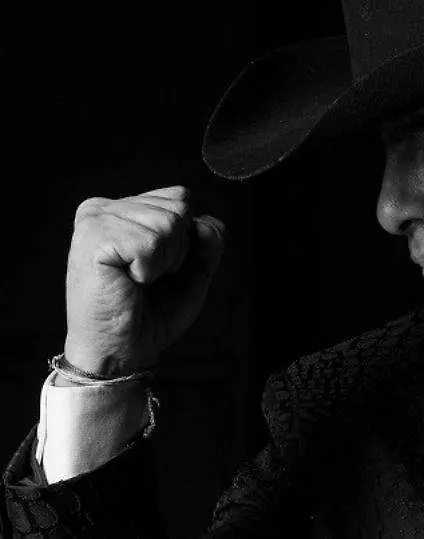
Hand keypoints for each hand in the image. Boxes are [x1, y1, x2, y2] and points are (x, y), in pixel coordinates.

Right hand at [64, 185, 225, 376]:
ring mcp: (95, 220)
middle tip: (147, 277)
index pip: (181, 196)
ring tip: (137, 280)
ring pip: (167, 223)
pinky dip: (149, 269)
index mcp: (123, 208)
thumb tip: (204, 222)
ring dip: (162, 261)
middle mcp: (103, 208)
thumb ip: (208, 239)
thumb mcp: (194, 269)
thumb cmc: (154, 311)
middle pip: (179, 207)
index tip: (159, 266)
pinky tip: (128, 281)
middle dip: (176, 250)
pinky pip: (150, 242)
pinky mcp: (92, 239)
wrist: (125, 349)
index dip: (186, 239)